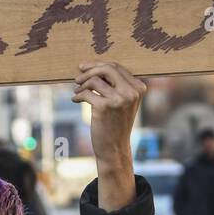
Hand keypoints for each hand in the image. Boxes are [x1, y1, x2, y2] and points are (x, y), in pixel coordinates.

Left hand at [73, 61, 145, 209]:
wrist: (114, 148)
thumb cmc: (116, 124)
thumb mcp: (123, 102)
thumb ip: (116, 85)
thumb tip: (94, 66)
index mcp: (139, 88)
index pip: (117, 67)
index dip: (98, 65)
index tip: (85, 67)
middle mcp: (131, 92)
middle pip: (107, 68)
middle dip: (89, 70)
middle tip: (77, 76)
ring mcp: (119, 99)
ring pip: (94, 79)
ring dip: (81, 84)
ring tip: (76, 90)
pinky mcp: (104, 107)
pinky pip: (86, 92)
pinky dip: (78, 95)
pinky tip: (75, 99)